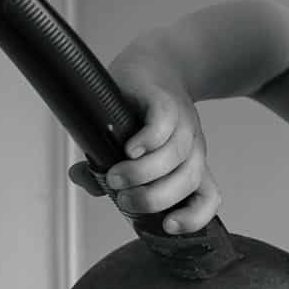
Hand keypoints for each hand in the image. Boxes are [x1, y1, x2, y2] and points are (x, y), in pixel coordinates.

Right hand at [67, 64, 223, 234]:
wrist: (152, 62)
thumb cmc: (137, 112)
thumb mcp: (121, 148)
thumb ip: (104, 171)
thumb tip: (81, 179)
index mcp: (188, 165)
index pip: (207, 197)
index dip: (194, 217)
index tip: (168, 226)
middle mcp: (191, 146)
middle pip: (188, 179)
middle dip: (155, 197)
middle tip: (124, 198)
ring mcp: (182, 122)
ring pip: (176, 155)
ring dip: (144, 173)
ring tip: (116, 176)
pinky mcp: (164, 98)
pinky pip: (165, 122)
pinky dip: (149, 140)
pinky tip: (130, 148)